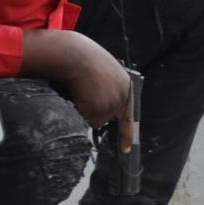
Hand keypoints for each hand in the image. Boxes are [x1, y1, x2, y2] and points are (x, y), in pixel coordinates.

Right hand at [20, 30, 134, 153]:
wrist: (74, 55)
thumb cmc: (83, 58)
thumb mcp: (103, 70)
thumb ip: (107, 87)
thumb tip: (100, 106)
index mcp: (126, 86)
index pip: (129, 115)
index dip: (126, 134)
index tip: (125, 149)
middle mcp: (123, 98)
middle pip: (109, 119)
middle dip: (96, 112)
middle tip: (87, 96)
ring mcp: (112, 107)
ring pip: (95, 121)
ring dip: (86, 110)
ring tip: (80, 89)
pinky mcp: (100, 113)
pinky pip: (86, 120)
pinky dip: (80, 112)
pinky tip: (78, 94)